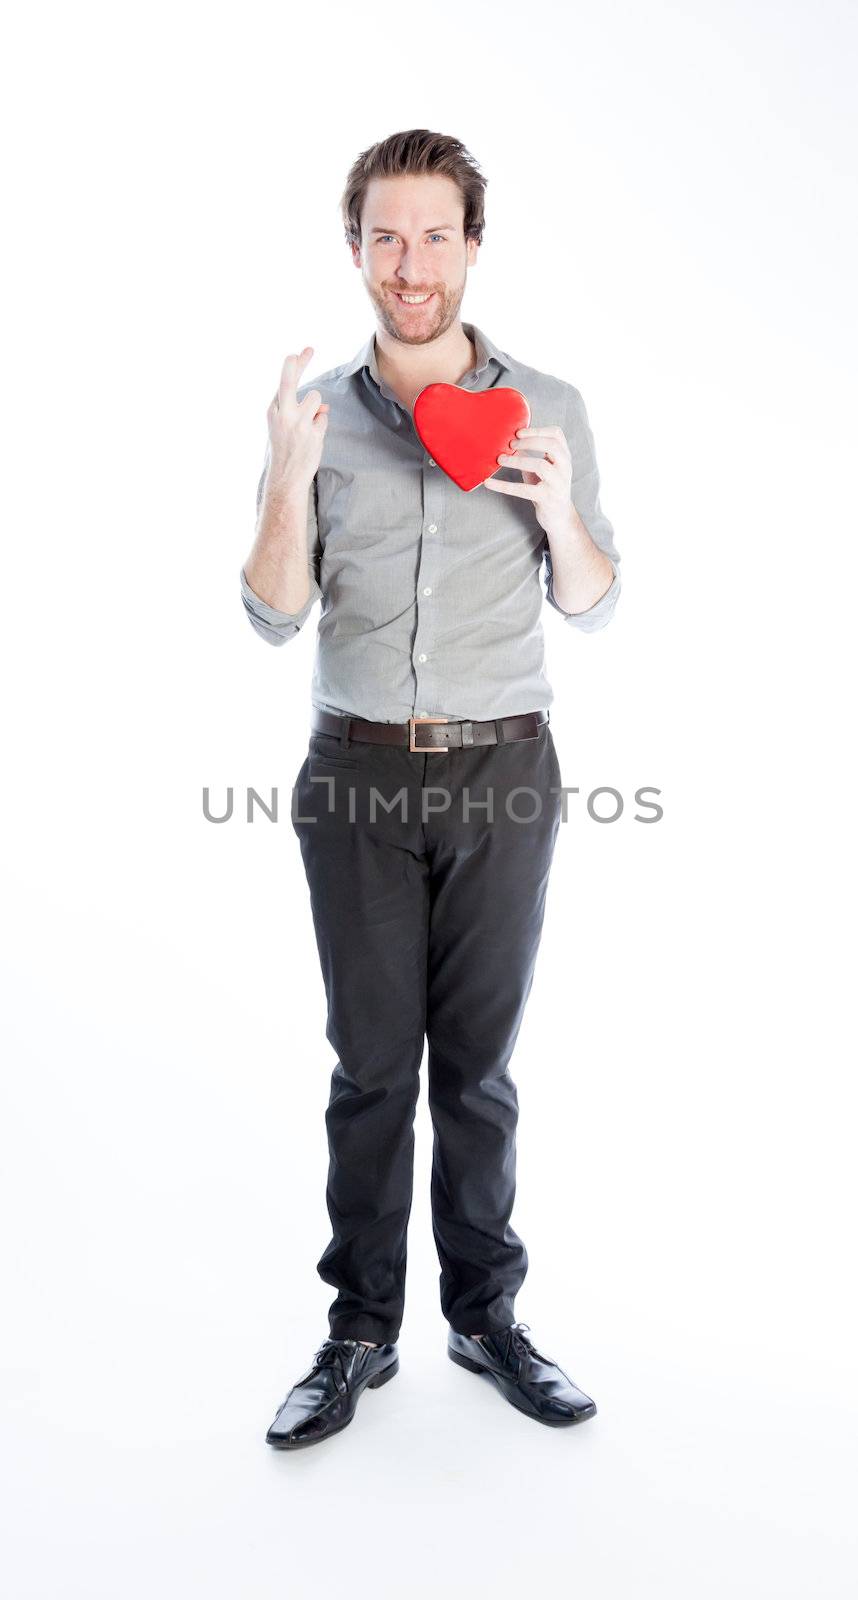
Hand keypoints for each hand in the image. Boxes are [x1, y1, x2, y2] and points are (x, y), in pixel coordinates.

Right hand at [266, 346, 329, 496]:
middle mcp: (283, 414)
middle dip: (296, 364)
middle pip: (289, 381)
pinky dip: (320, 425)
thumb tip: (323, 405)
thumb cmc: (285, 450)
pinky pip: (323, 418)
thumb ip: (299, 410)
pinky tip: (311, 439)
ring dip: (317, 408)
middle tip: (308, 349)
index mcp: (273, 410)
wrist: (285, 478)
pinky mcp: (313, 433)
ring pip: (316, 398)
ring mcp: (298, 423)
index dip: (295, 364)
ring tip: (308, 426)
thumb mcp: (283, 427)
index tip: (302, 352)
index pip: (284, 381)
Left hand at [482, 425, 579, 538]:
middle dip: (528, 442)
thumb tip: (508, 441)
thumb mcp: (541, 468)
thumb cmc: (548, 488)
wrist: (560, 516)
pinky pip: (524, 489)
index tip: (518, 432)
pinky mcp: (547, 498)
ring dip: (517, 460)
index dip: (537, 430)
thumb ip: (529, 454)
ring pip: (540, 465)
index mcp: (564, 457)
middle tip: (510, 444)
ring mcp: (557, 483)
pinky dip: (504, 485)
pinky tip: (489, 483)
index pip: (556, 434)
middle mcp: (565, 468)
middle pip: (551, 445)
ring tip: (501, 459)